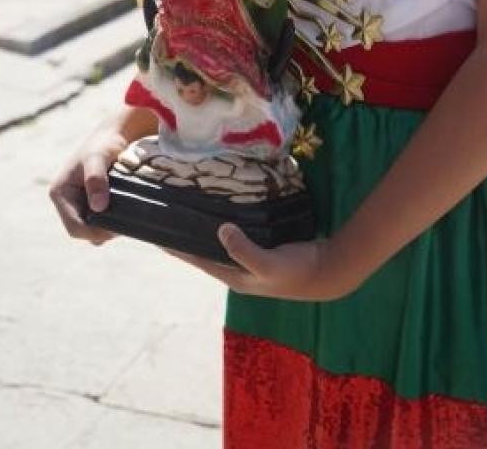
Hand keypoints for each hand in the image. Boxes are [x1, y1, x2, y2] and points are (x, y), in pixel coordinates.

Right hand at [48, 123, 127, 245]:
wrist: (112, 135)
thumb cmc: (103, 144)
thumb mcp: (98, 158)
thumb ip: (96, 179)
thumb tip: (98, 207)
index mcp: (59, 193)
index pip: (74, 228)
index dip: (93, 233)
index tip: (115, 229)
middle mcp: (65, 200)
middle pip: (82, 230)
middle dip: (101, 231)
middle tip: (123, 224)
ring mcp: (76, 202)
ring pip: (90, 228)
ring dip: (106, 227)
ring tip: (124, 217)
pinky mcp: (88, 202)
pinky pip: (97, 221)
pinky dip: (109, 221)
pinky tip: (122, 213)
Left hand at [163, 225, 357, 301]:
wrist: (328, 272)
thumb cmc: (296, 271)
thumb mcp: (268, 264)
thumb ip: (244, 250)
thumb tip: (221, 229)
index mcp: (235, 277)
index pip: (199, 261)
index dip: (179, 250)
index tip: (158, 237)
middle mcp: (239, 270)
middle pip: (207, 252)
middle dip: (190, 237)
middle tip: (173, 215)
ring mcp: (251, 260)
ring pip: (221, 243)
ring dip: (207, 230)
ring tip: (193, 210)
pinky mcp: (264, 249)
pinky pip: (239, 235)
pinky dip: (227, 225)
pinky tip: (225, 209)